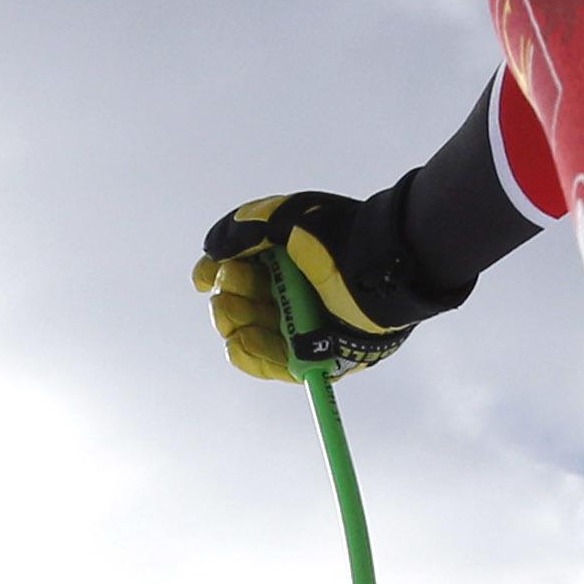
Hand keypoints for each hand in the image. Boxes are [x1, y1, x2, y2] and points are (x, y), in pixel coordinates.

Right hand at [196, 190, 461, 382]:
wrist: (379, 264)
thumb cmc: (336, 236)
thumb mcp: (283, 218)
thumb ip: (242, 230)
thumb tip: (210, 254)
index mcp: (284, 260)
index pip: (236, 273)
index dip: (214, 276)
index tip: (204, 278)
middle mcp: (291, 292)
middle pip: (240, 304)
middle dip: (228, 297)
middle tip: (232, 286)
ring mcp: (302, 325)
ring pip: (250, 334)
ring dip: (234, 323)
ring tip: (235, 311)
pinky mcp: (315, 355)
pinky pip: (273, 364)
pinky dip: (252, 355)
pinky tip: (239, 340)